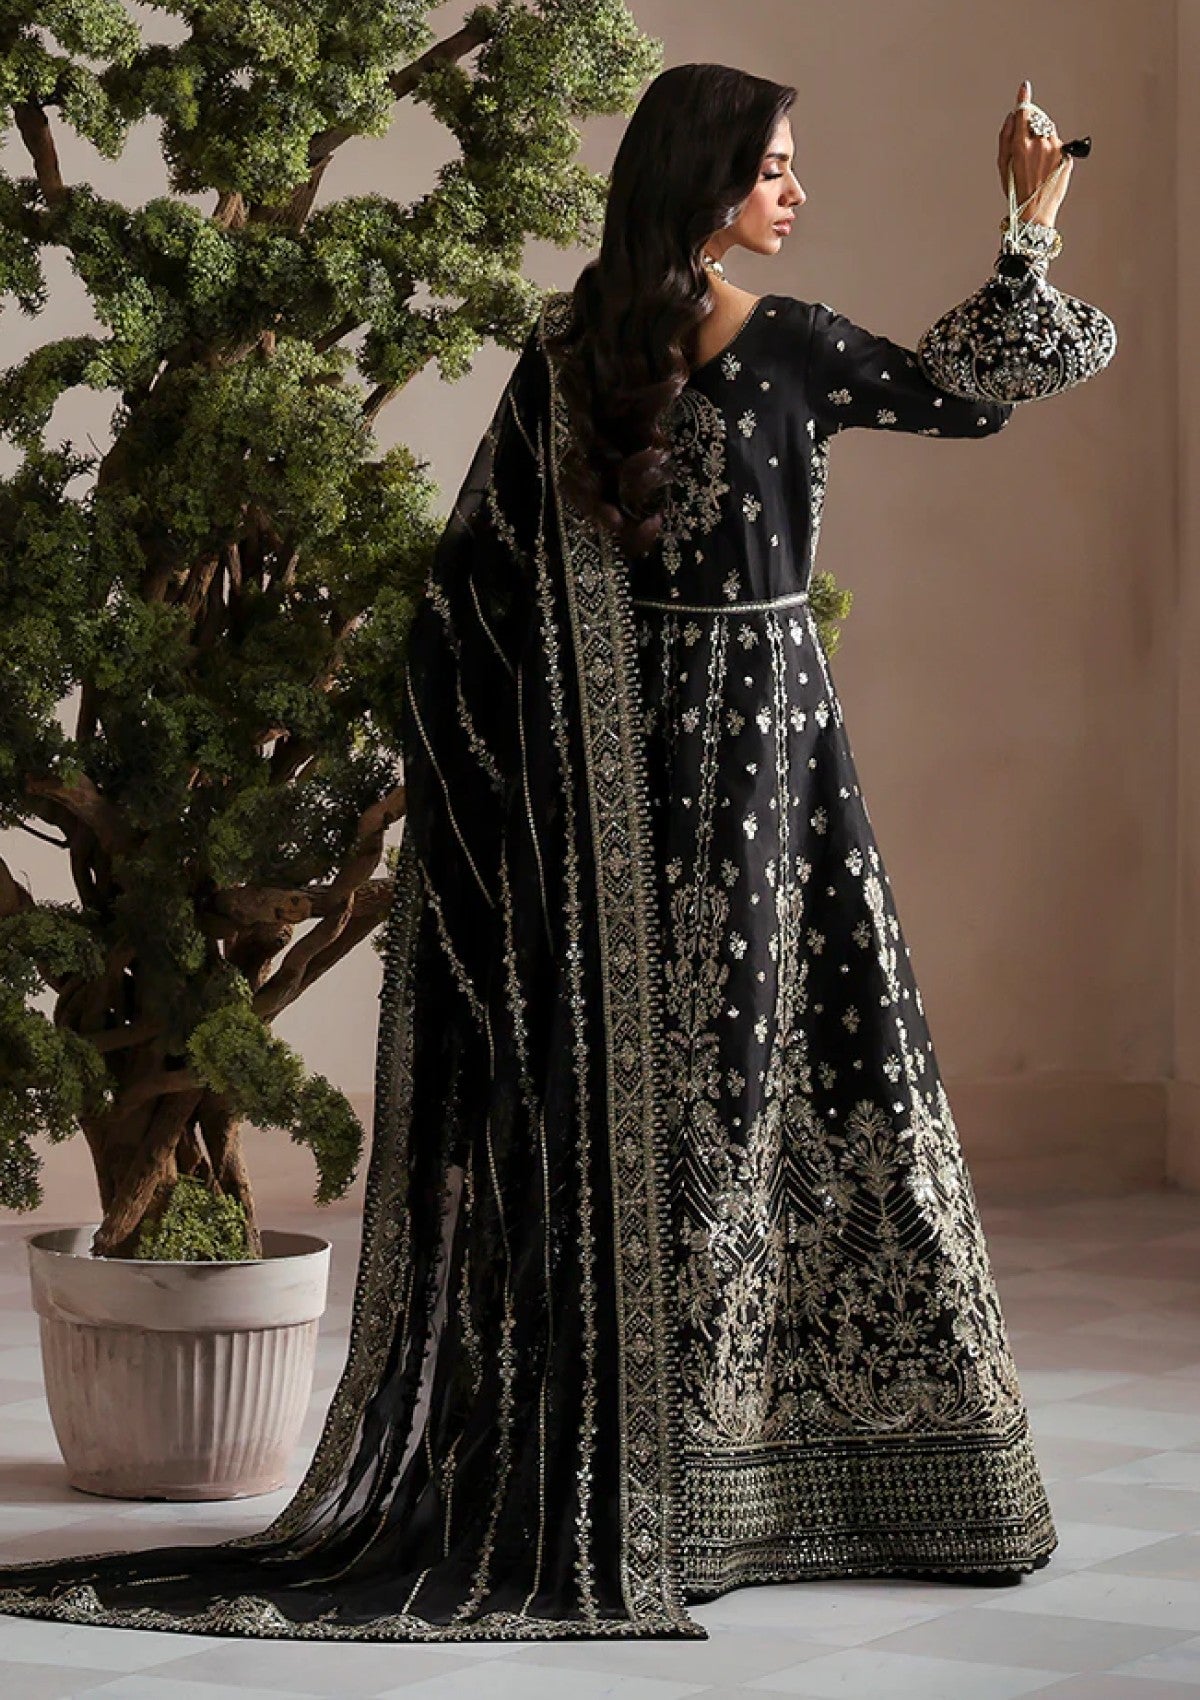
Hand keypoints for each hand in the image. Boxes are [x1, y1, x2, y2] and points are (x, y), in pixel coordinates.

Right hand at [998, 78, 1073, 224]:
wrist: (1035, 211)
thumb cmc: (1016, 190)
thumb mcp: (1002, 166)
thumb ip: (1005, 137)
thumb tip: (1011, 117)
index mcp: (1021, 146)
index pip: (1023, 114)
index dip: (1023, 100)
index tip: (1024, 88)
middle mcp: (1040, 144)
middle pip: (1038, 121)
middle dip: (1032, 126)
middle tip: (1027, 145)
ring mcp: (1056, 149)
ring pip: (1049, 131)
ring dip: (1043, 138)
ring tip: (1037, 161)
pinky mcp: (1067, 156)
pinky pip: (1059, 145)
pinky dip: (1052, 150)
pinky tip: (1046, 167)